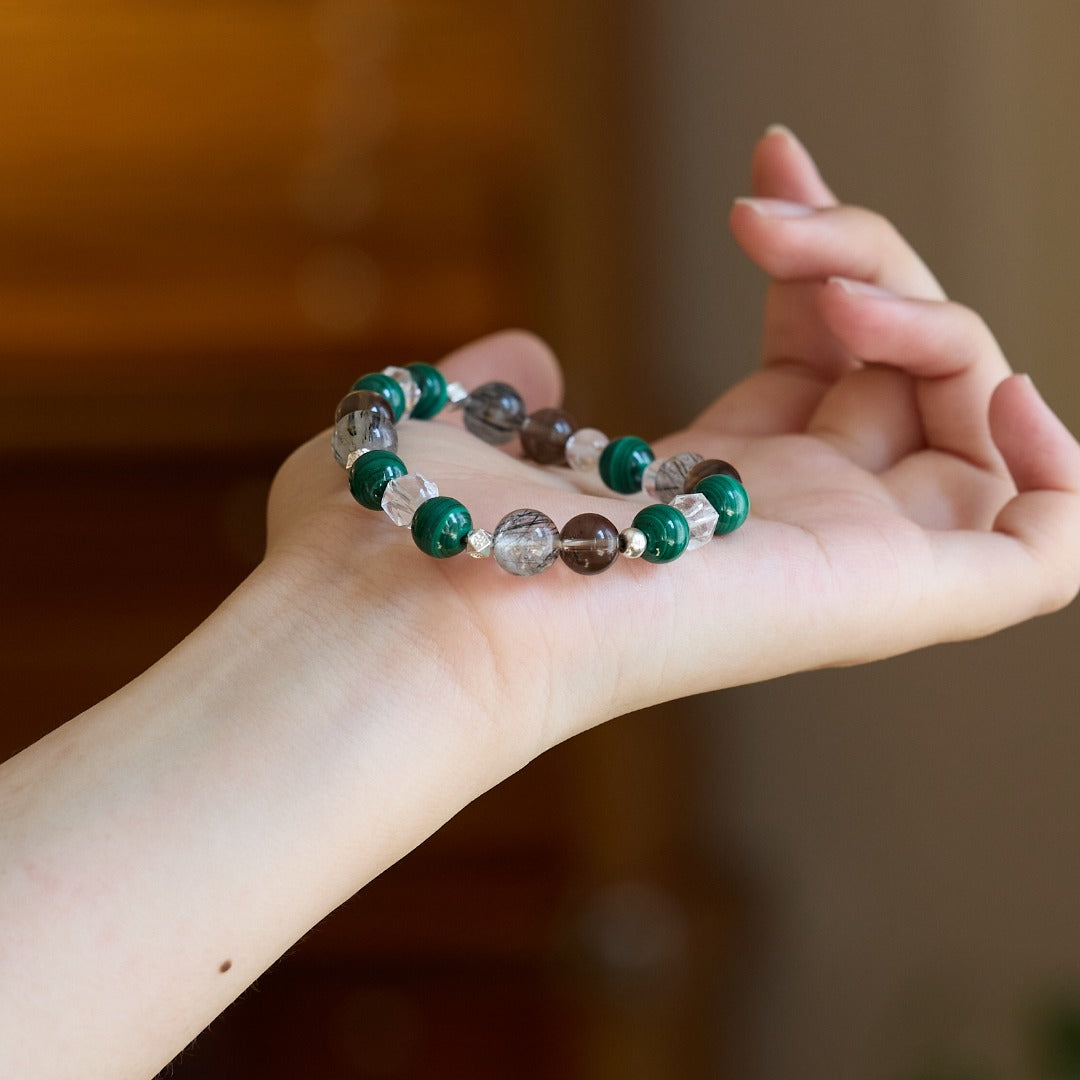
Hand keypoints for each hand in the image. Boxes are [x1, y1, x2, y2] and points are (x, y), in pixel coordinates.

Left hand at [265, 127, 1079, 768]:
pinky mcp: (895, 603)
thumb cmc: (408, 529)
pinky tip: (1000, 386)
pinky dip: (1061, 465)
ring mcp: (846, 565)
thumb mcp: (465, 422)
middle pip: (903, 366)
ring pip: (975, 420)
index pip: (819, 356)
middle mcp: (787, 525)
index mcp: (705, 488)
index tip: (766, 163)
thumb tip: (534, 355)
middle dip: (864, 253)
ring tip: (833, 286)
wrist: (414, 609)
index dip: (819, 253)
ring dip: (935, 314)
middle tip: (770, 211)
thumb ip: (507, 383)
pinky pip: (1047, 550)